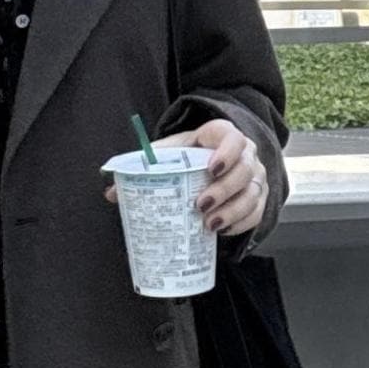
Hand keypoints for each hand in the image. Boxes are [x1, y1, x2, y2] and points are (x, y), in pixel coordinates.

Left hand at [104, 118, 268, 236]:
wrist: (214, 167)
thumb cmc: (188, 159)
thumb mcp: (169, 156)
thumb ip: (143, 168)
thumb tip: (111, 192)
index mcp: (221, 137)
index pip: (233, 138)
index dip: (226, 151)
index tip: (211, 168)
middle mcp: (245, 155)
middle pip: (244, 170)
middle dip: (224, 189)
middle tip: (201, 206)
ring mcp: (255, 178)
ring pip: (252, 194)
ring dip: (232, 211)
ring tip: (209, 224)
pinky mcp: (257, 199)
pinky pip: (255, 213)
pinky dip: (240, 223)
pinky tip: (221, 230)